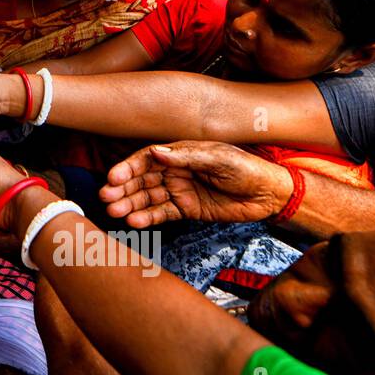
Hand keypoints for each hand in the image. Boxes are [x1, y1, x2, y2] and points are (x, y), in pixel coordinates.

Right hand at [98, 141, 294, 227]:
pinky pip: (162, 213)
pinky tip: (134, 221)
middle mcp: (175, 171)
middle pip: (142, 179)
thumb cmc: (246, 169)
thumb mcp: (218, 159)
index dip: (129, 167)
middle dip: (123, 188)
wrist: (269, 194)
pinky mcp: (186, 209)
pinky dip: (147, 217)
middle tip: (106, 197)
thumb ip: (186, 157)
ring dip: (130, 204)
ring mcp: (179, 190)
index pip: (147, 159)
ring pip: (147, 197)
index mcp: (181, 154)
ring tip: (114, 212)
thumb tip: (156, 152)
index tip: (114, 177)